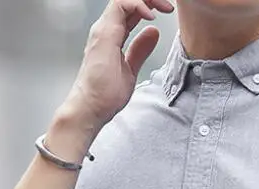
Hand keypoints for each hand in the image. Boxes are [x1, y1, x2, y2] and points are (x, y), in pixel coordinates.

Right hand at [61, 0, 174, 133]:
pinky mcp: (104, 34)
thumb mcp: (130, 69)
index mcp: (111, 34)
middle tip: (168, 5)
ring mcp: (103, 29)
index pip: (130, 7)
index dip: (148, 4)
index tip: (166, 10)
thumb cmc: (104, 95)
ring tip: (164, 6)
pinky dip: (138, 5)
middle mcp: (105, 28)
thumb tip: (152, 32)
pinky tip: (151, 15)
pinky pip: (121, 5)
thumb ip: (140, 50)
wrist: (90, 108)